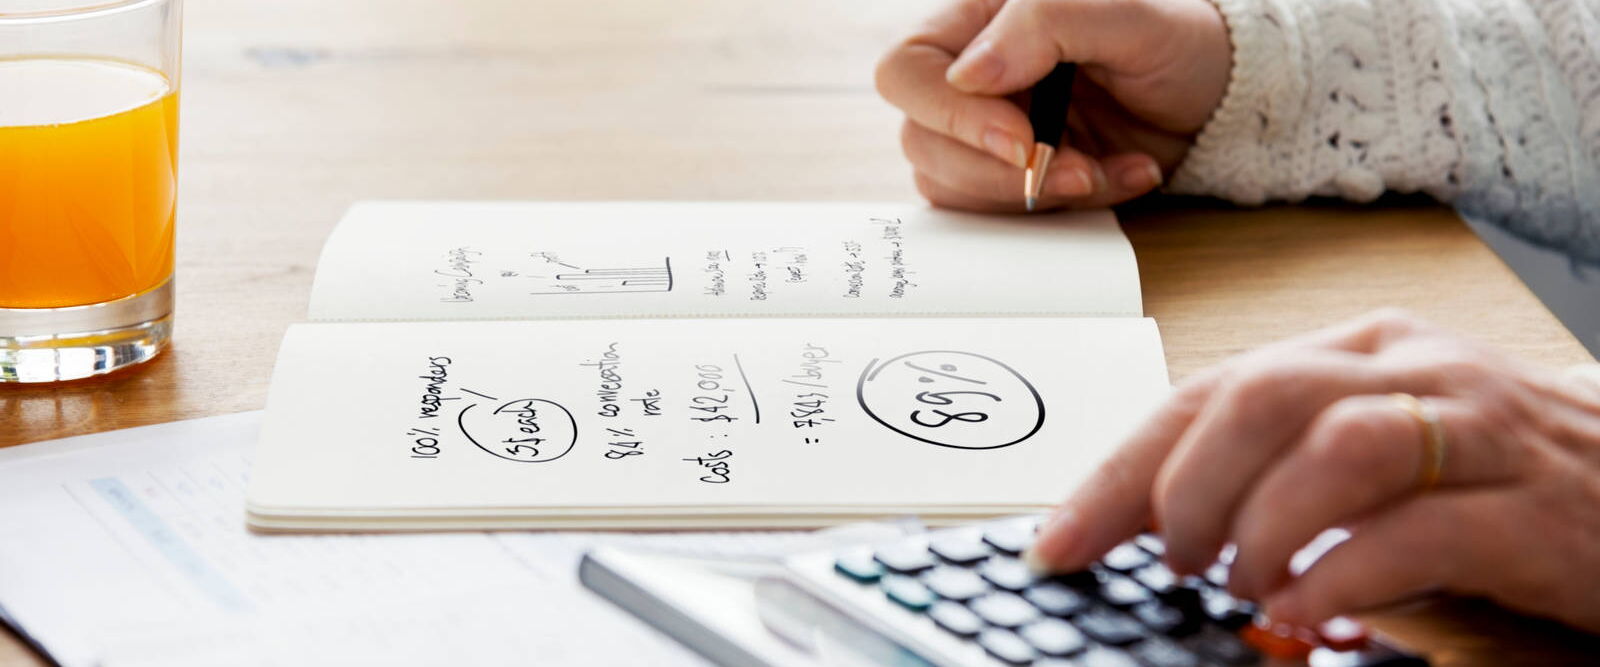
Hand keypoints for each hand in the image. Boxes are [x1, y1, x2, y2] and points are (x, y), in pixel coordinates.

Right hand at [875, 0, 1231, 211]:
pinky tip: (1115, 177)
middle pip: (922, 142)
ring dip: (1035, 195)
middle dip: (999, 172)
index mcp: (977, 24)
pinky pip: (1003, 215)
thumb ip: (1043, 24)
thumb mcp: (1122, 12)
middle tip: (1074, 169)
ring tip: (1103, 170)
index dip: (949, 114)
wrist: (1218, 93)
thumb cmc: (1175, 38)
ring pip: (954, 187)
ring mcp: (987, 135)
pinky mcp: (1014, 180)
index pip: (906, 71)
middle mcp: (972, 81)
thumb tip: (967, 75)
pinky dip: (1064, 210)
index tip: (1020, 139)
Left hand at [1026, 309, 1599, 631]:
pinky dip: (1343, 573)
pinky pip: (1420, 527)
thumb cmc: (1490, 468)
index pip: (1207, 390)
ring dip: (1263, 527)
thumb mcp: (1376, 443)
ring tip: (1246, 586)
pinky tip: (1309, 610)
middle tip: (1173, 563)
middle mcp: (1410, 368)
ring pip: (1336, 445)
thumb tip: (1152, 522)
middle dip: (1184, 492)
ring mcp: (1476, 429)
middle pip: (1258, 398)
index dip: (1120, 470)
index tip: (1058, 541)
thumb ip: (1276, 461)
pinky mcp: (1534, 506)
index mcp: (1355, 350)